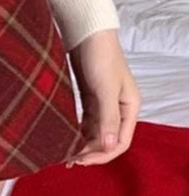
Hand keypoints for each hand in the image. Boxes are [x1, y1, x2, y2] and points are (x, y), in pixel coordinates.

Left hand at [67, 29, 140, 166]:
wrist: (86, 34)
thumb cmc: (100, 57)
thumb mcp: (104, 89)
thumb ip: (107, 118)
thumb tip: (107, 146)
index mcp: (129, 108)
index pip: (120, 142)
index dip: (101, 155)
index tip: (81, 160)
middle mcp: (119, 109)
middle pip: (107, 140)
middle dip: (90, 153)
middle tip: (70, 161)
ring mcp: (103, 104)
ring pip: (95, 133)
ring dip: (83, 145)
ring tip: (65, 154)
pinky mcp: (90, 99)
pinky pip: (85, 123)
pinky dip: (77, 133)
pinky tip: (66, 140)